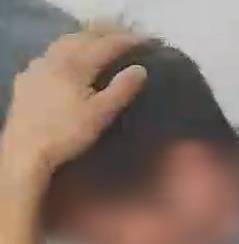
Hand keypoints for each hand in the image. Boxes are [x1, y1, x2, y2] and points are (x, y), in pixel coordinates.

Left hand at [0, 30, 146, 177]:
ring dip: (85, 37)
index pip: (106, 45)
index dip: (128, 40)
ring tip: (100, 40)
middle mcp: (55, 58)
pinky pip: (50, 54)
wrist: (26, 151)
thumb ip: (122, 89)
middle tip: (126, 36)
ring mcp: (38, 66)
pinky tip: (69, 58)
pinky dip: (66, 48)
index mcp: (76, 65)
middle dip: (106, 33)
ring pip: (64, 42)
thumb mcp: (101, 114)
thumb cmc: (68, 134)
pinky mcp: (27, 78)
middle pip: (83, 37)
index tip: (148, 40)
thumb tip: (140, 69)